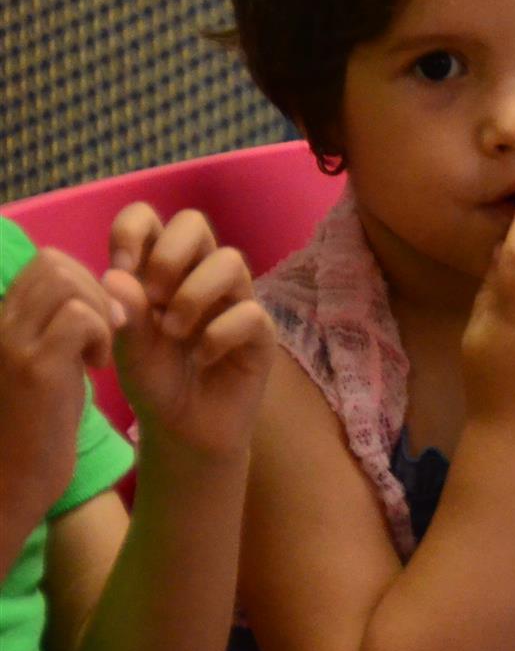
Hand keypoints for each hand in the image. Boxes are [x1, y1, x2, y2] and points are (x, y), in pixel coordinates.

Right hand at [0, 245, 119, 529]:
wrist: (13, 480)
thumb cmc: (37, 426)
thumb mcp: (48, 365)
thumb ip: (60, 328)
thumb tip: (94, 293)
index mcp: (3, 320)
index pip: (45, 262)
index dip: (85, 281)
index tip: (99, 322)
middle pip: (55, 262)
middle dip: (97, 290)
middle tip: (108, 334)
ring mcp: (12, 342)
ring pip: (65, 281)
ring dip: (100, 309)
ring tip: (101, 349)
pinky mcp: (33, 367)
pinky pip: (79, 316)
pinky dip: (101, 333)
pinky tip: (98, 365)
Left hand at [103, 205, 274, 460]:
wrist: (184, 430)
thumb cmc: (156, 381)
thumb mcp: (128, 349)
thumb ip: (125, 312)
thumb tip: (118, 274)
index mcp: (160, 271)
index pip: (149, 220)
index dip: (134, 230)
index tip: (120, 267)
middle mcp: (199, 276)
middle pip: (195, 222)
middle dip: (169, 254)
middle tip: (153, 297)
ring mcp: (234, 300)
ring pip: (229, 261)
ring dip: (194, 295)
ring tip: (174, 333)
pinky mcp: (260, 332)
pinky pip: (250, 312)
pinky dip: (218, 335)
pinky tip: (201, 359)